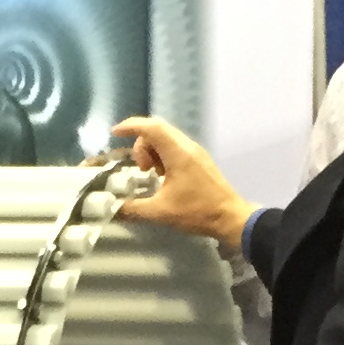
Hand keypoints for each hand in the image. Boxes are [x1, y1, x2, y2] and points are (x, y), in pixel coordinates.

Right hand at [108, 117, 253, 250]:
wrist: (230, 218)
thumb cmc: (197, 212)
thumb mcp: (160, 212)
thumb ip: (133, 209)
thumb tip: (113, 208)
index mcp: (178, 153)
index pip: (151, 127)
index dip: (130, 126)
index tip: (114, 133)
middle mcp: (187, 146)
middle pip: (157, 129)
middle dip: (141, 144)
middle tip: (140, 168)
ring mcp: (196, 151)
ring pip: (166, 138)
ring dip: (152, 150)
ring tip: (151, 174)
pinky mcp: (200, 159)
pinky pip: (175, 146)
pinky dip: (163, 155)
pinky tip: (164, 176)